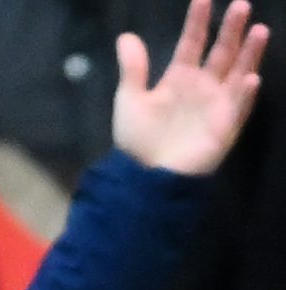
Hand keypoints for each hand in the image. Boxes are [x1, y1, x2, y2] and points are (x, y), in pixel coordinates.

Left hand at [113, 0, 267, 175]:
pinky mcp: (225, 126)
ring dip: (249, 53)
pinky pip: (239, 107)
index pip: (192, 42)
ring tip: (259, 30)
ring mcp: (217, 104)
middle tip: (241, 5)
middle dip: (231, 30)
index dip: (197, 21)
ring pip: (238, 72)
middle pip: (221, 52)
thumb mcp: (130, 100)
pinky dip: (245, 93)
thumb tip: (126, 36)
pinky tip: (250, 78)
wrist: (144, 177)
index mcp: (179, 77)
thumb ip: (133, 69)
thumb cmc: (137, 139)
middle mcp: (203, 86)